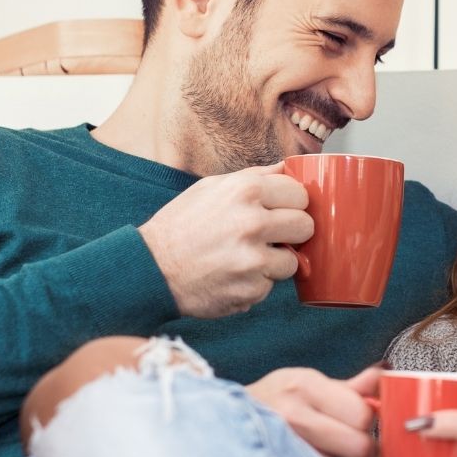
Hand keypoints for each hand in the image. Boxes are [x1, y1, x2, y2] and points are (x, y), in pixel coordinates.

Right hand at [139, 163, 312, 317]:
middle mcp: (252, 222)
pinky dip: (255, 284)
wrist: (150, 269)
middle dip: (292, 233)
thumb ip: (253, 177)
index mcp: (245, 191)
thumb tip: (287, 167)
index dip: (292, 205)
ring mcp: (253, 259)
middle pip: (306, 226)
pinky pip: (270, 286)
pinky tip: (232, 276)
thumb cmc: (181, 225)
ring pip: (292, 261)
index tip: (282, 212)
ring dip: (274, 263)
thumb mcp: (210, 188)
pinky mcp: (250, 289)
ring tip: (245, 258)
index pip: (301, 195)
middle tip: (272, 237)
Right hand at [247, 363, 381, 456]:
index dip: (370, 425)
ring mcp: (283, 450)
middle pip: (361, 446)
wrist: (218, 427)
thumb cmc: (270, 406)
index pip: (364, 413)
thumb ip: (349, 387)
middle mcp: (291, 415)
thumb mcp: (304, 385)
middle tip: (359, 456)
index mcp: (304, 385)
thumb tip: (387, 376)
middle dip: (368, 456)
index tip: (364, 430)